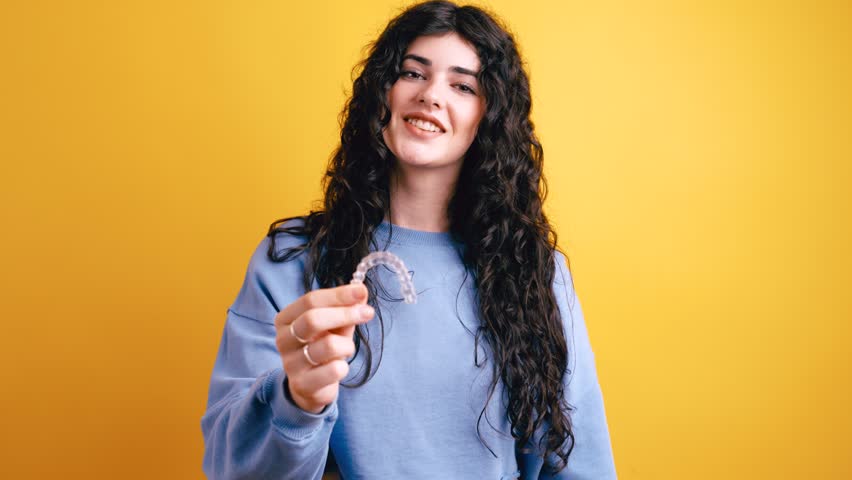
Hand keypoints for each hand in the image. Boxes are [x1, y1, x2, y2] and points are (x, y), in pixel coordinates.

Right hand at [274, 283, 373, 412]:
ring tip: (347, 349)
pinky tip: (339, 368)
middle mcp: (283, 339)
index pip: (310, 300)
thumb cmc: (322, 348)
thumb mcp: (333, 326)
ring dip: (347, 345)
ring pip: (328, 345)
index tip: (361, 291)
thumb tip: (361, 291)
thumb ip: (346, 309)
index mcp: (286, 319)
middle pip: (313, 319)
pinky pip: (333, 370)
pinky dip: (344, 367)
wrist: (311, 387)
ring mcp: (290, 363)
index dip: (338, 295)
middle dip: (345, 313)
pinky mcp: (302, 384)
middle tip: (368, 312)